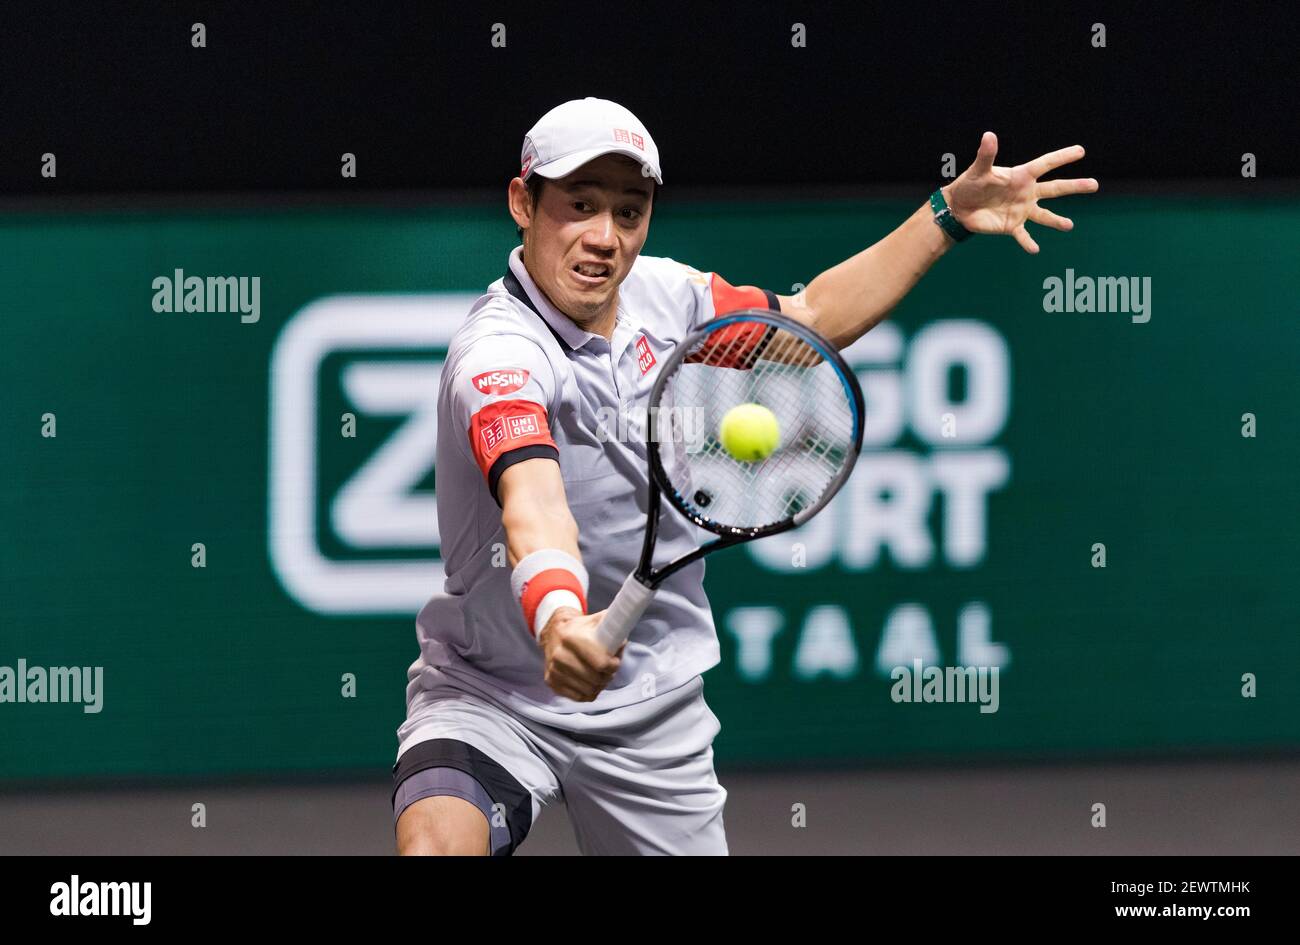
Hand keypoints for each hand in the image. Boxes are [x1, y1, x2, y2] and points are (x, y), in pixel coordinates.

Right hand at [538, 608, 623, 701]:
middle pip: (596, 679)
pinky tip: (589, 682)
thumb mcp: (598, 620)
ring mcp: (554, 670)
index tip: (615, 661)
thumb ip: (614, 627)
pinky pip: (579, 697)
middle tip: (609, 670)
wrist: (554, 633)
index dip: (613, 665)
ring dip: (599, 686)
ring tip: (600, 675)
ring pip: (588, 691)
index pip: (601, 663)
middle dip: (607, 676)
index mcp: (571, 637)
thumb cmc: (581, 629)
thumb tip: (621, 642)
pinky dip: (588, 693)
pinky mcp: (551, 682)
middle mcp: (560, 654)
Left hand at [944, 132, 1098, 253]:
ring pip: (1044, 215)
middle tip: (1094, 185)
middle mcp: (1027, 192)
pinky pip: (1024, 235)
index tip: (1080, 150)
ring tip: (1069, 226)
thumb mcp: (978, 170)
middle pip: (1055, 189)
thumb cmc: (970, 184)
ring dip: (1057, 221)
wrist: (959, 207)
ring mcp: (1022, 210)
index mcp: (1021, 176)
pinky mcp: (1012, 226)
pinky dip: (1028, 242)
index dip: (1062, 157)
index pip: (1045, 164)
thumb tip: (989, 135)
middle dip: (1075, 187)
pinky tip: (1035, 249)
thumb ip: (986, 155)